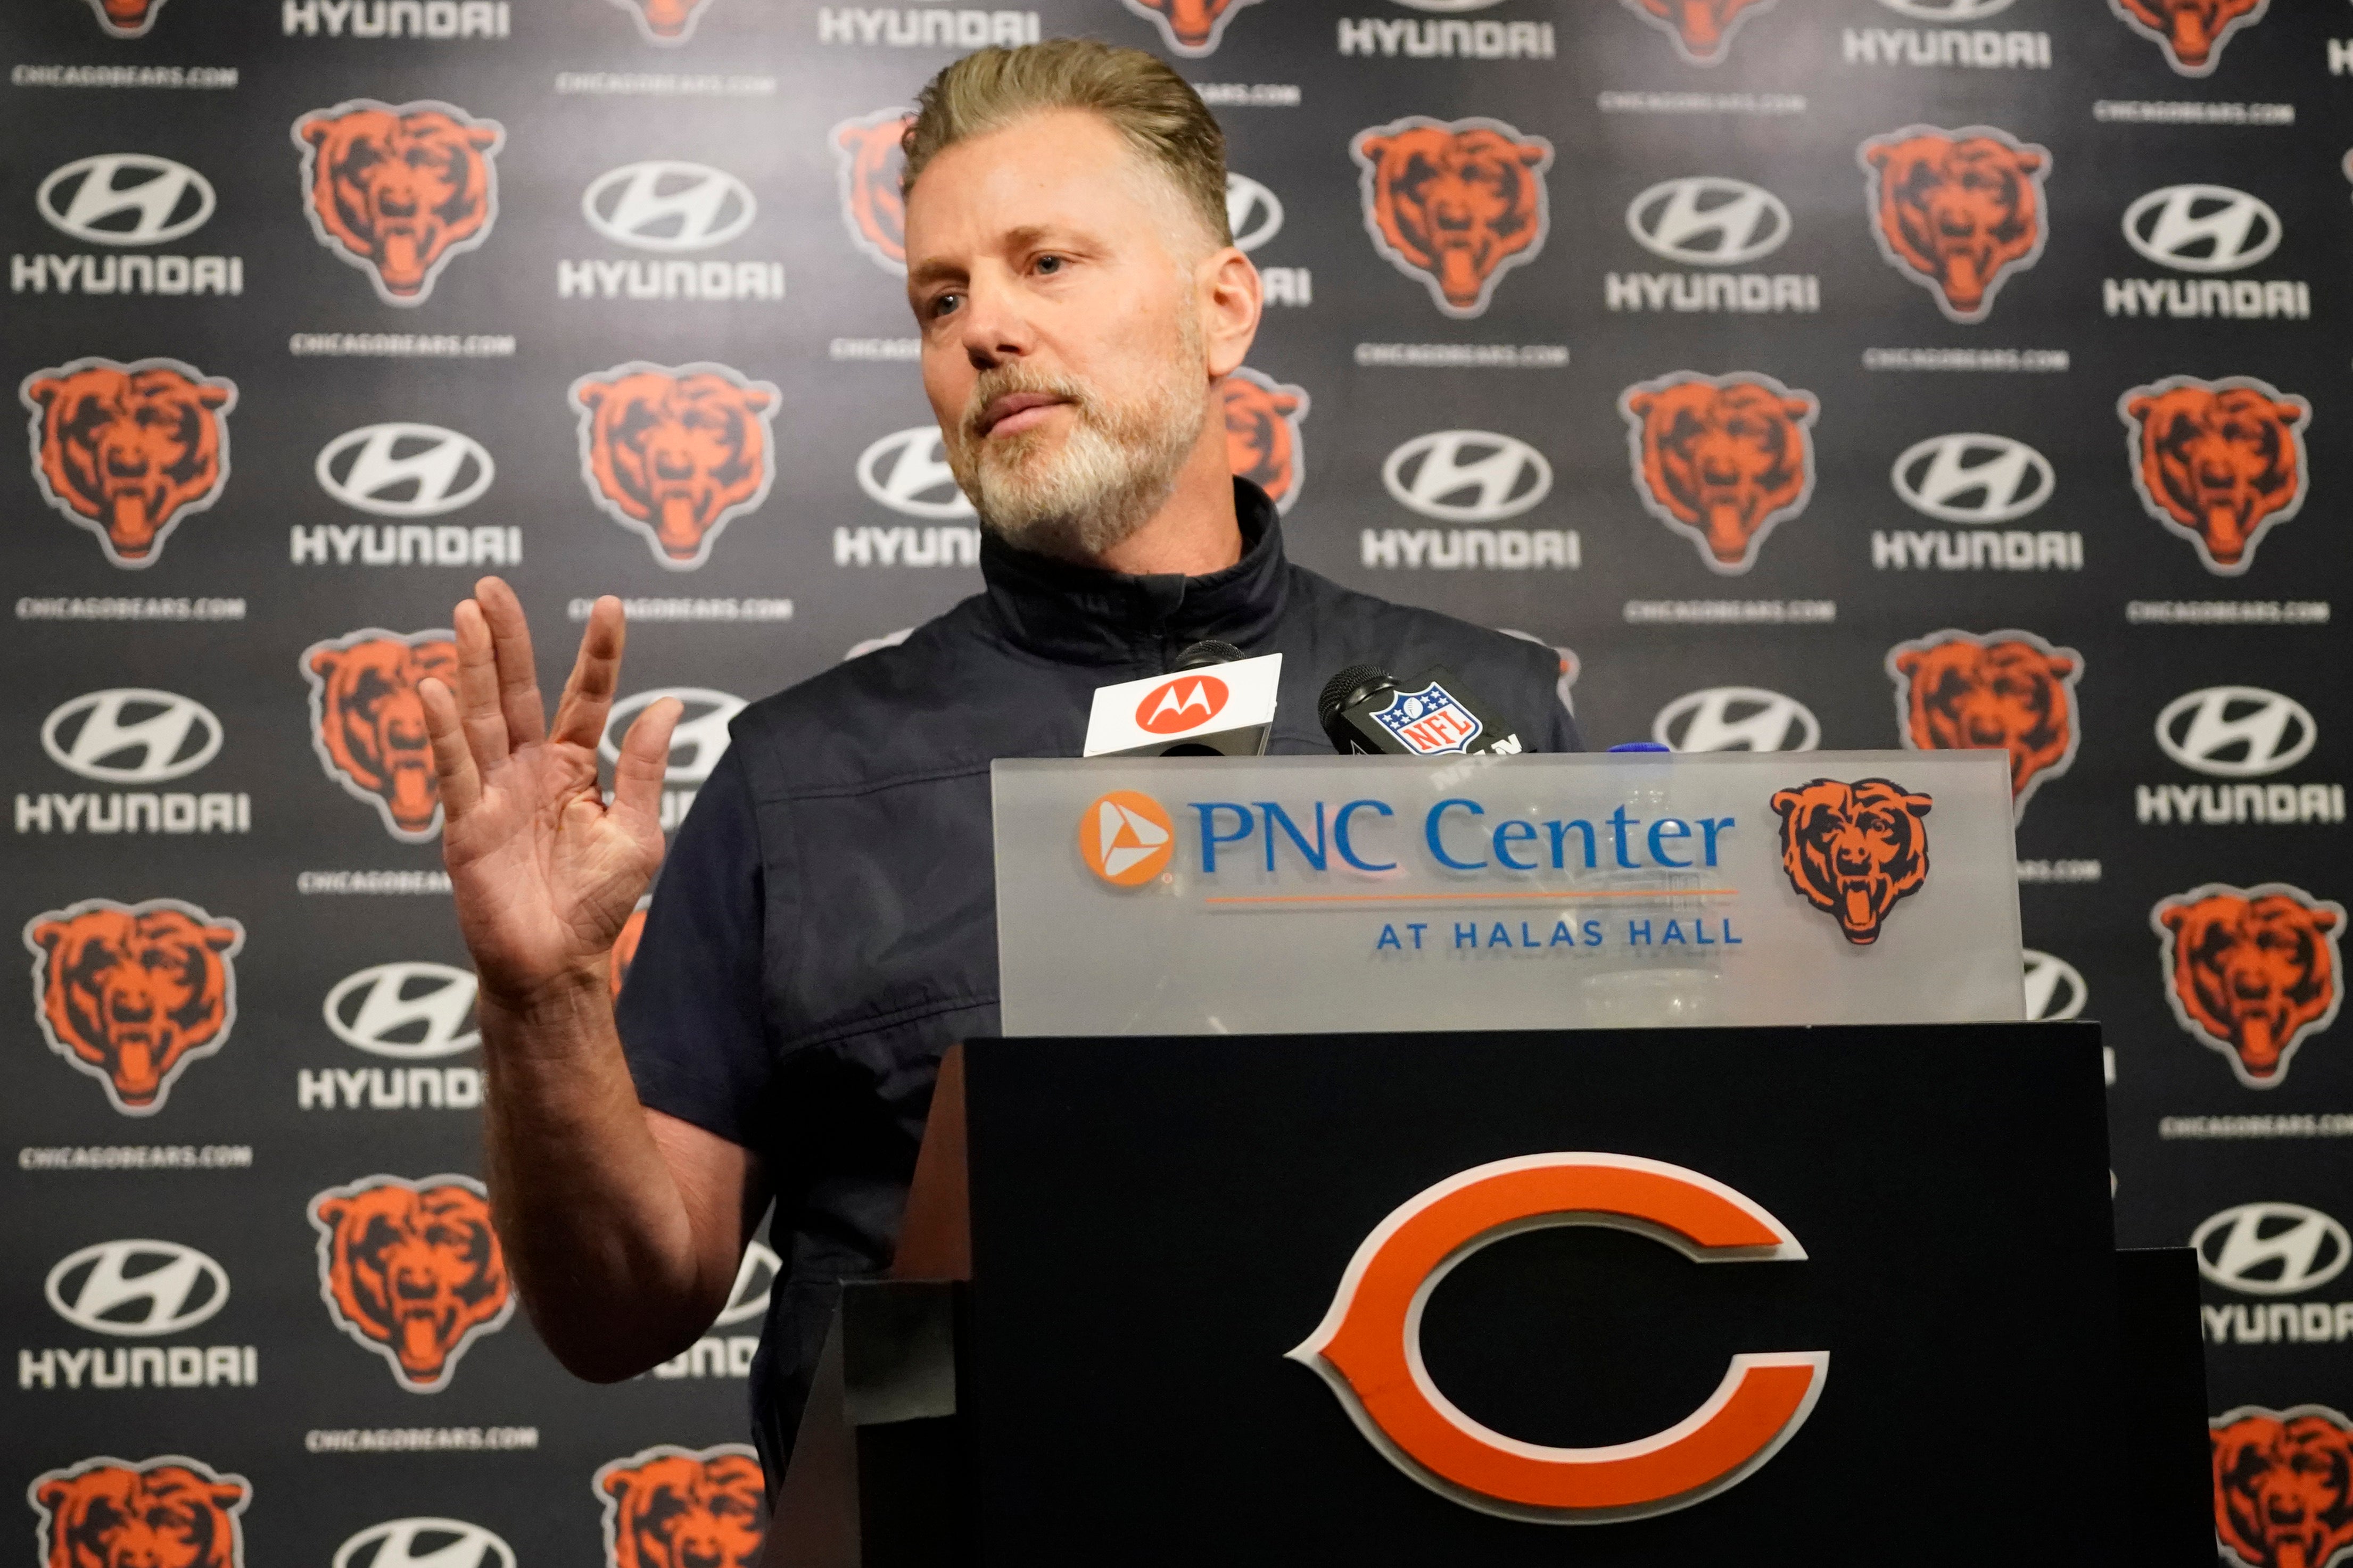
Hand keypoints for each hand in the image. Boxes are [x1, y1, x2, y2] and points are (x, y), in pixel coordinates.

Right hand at [419, 577, 680, 1011]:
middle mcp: (529, 770)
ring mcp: (494, 792)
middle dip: (506, 639)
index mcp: (573, 767)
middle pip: (516, 690)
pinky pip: (455, 771)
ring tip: (465, 613)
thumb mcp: (637, 832)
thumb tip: (665, 705)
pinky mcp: (467, 824)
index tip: (609, 604)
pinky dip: (444, 732)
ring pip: (481, 717)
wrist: (557, 963)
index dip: (597, 653)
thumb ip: (644, 768)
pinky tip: (435, 690)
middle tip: (491, 587)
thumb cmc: (597, 903)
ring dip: (470, 666)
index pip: (585, 696)